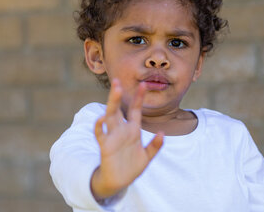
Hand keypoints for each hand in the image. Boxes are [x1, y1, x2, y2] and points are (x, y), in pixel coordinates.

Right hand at [90, 78, 163, 199]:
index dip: (139, 98)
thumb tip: (163, 133)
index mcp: (132, 130)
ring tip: (115, 91)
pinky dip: (100, 126)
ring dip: (112, 103)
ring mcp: (113, 137)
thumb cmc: (131, 167)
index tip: (143, 85)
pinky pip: (101, 134)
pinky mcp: (105, 146)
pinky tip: (101, 118)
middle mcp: (121, 130)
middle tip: (117, 81)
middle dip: (118, 96)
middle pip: (119, 109)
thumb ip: (155, 146)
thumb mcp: (147, 157)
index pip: (135, 110)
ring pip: (109, 116)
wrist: (119, 182)